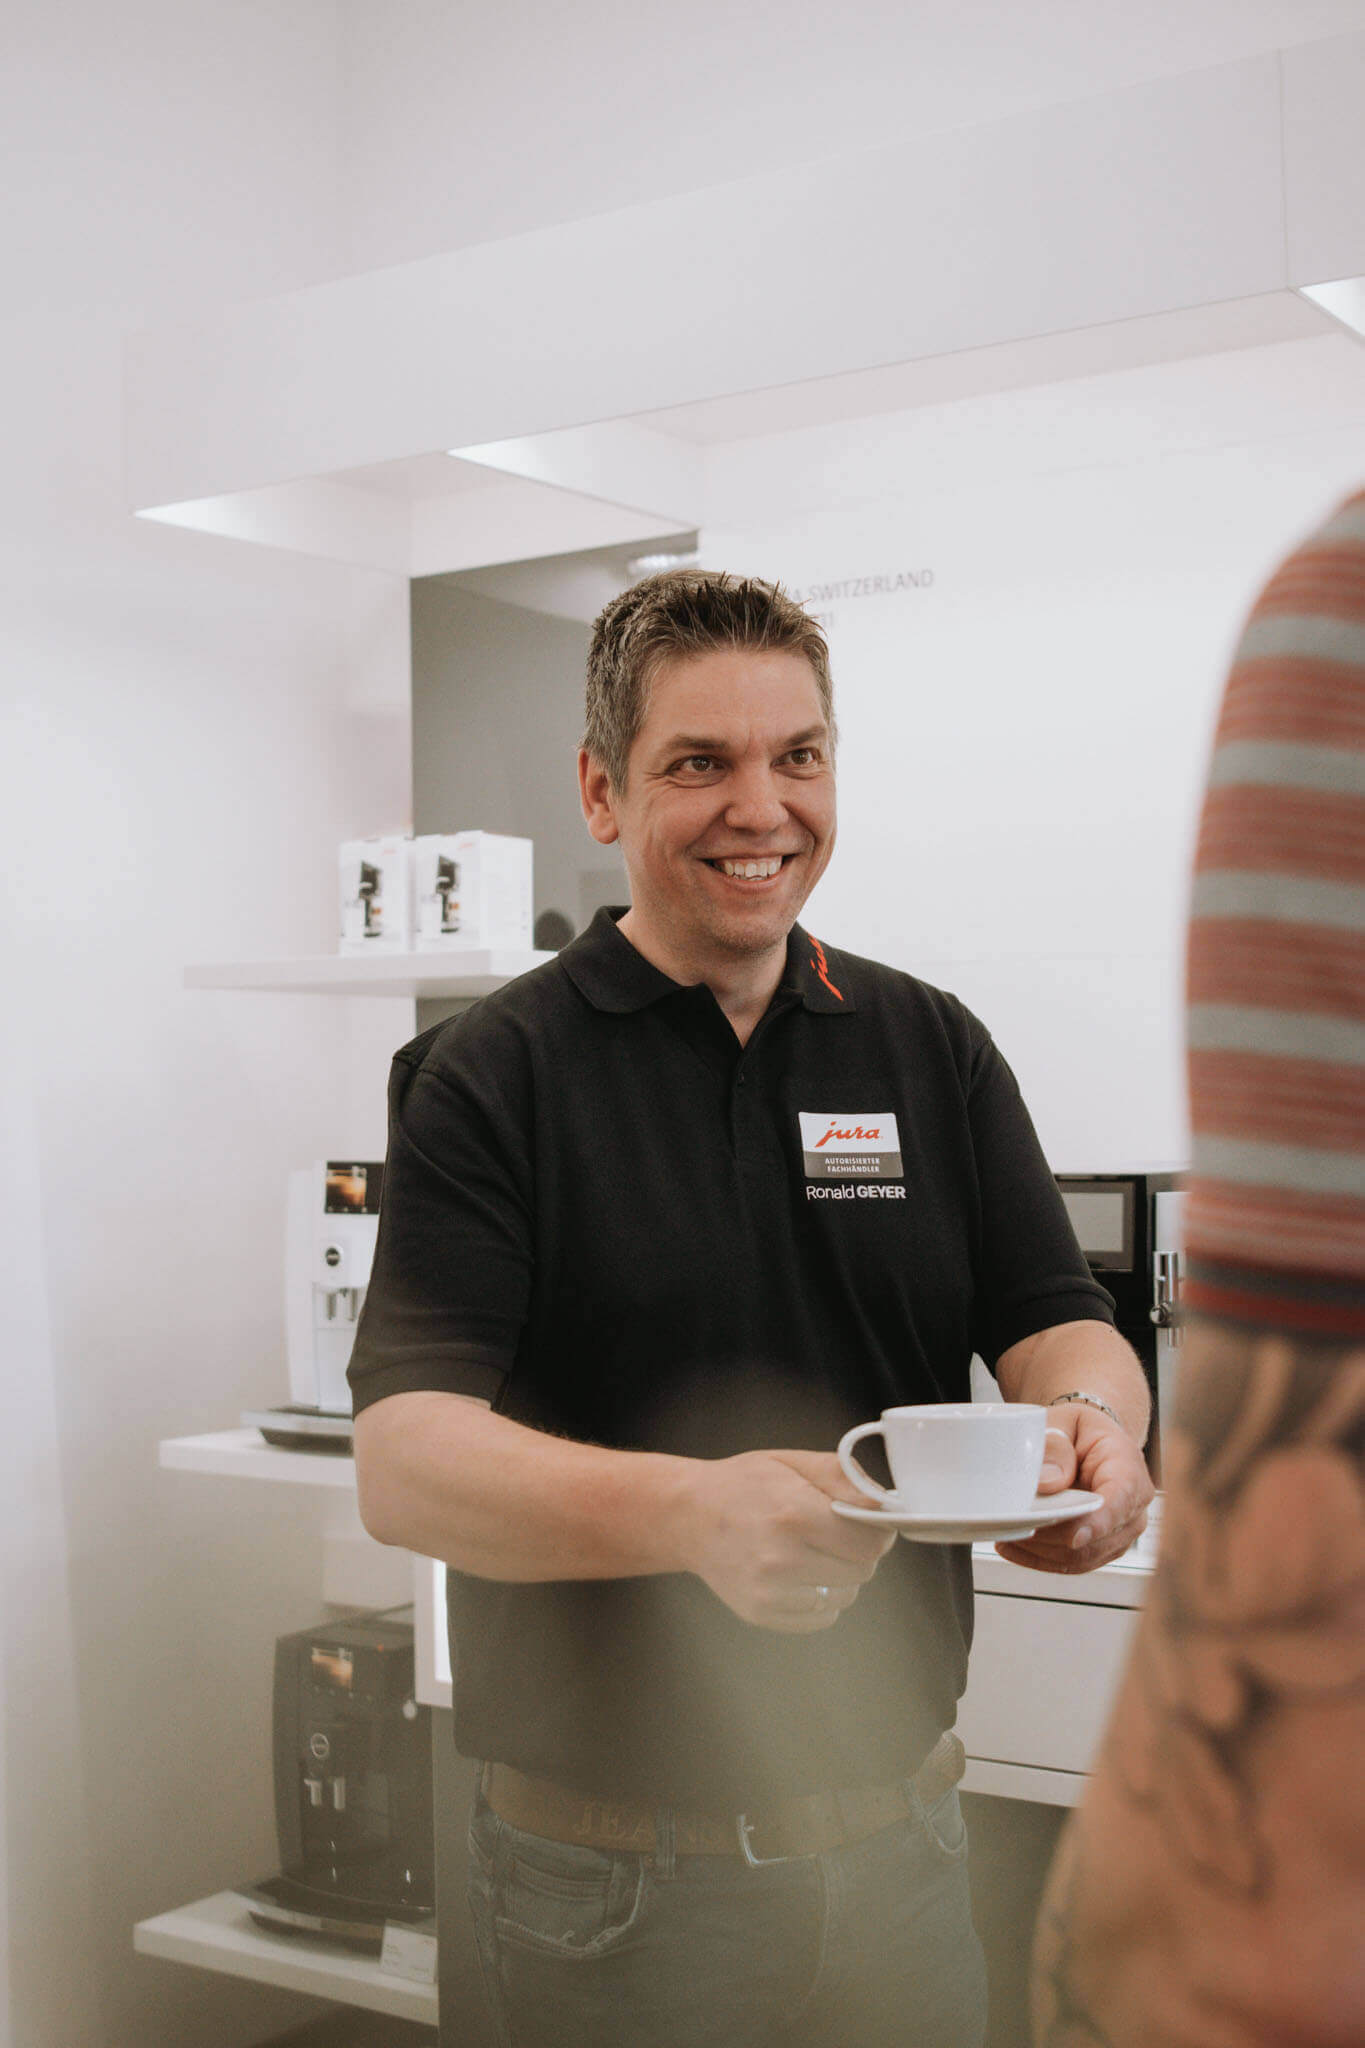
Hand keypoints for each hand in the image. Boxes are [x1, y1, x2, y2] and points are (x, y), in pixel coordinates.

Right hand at [676, 1448, 896, 1631]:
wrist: (689, 1515)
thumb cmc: (745, 1485)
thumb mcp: (794, 1463)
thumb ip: (845, 1478)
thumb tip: (886, 1505)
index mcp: (794, 1513)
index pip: (870, 1541)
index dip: (877, 1530)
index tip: (866, 1520)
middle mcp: (781, 1558)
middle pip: (862, 1570)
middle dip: (857, 1550)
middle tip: (832, 1532)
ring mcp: (769, 1592)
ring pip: (845, 1596)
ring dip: (840, 1576)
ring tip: (810, 1552)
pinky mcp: (761, 1614)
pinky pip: (822, 1617)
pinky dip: (820, 1598)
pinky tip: (797, 1574)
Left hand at [995, 1405, 1152, 1572]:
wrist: (1091, 1443)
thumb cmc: (1080, 1431)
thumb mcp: (1064, 1421)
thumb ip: (1055, 1446)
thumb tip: (1049, 1482)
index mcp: (1128, 1467)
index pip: (1121, 1498)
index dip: (1098, 1521)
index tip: (1073, 1536)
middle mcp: (1133, 1505)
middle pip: (1097, 1536)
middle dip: (1052, 1536)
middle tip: (1015, 1525)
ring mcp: (1120, 1531)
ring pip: (1082, 1556)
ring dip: (1042, 1551)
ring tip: (1007, 1534)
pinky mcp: (1102, 1547)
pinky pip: (1073, 1563)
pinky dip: (1040, 1559)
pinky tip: (1015, 1548)